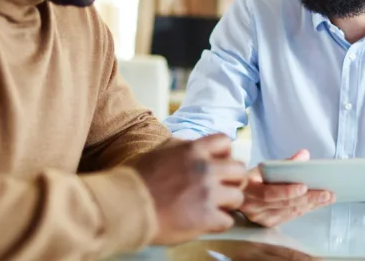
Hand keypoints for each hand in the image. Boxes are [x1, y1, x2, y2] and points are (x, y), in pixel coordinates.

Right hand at [132, 134, 247, 244]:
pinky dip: (219, 223)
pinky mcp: (206, 217)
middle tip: (222, 189)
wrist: (125, 205)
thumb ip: (181, 149)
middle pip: (239, 170)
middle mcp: (204, 168)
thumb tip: (193, 148)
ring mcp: (208, 193)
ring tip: (214, 207)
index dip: (225, 154)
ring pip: (238, 196)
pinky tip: (206, 222)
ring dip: (227, 203)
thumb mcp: (160, 151)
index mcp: (193, 150)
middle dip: (233, 180)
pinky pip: (228, 221)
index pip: (225, 142)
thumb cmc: (135, 179)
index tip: (219, 165)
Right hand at [239, 149, 334, 226]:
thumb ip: (285, 162)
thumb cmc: (253, 177)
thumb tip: (304, 155)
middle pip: (283, 204)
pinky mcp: (267, 223)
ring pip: (289, 211)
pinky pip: (289, 216)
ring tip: (327, 198)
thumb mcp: (264, 167)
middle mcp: (252, 206)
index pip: (268, 193)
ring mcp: (260, 217)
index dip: (286, 191)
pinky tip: (316, 204)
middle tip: (326, 193)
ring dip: (311, 205)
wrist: (239, 193)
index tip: (304, 186)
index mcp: (248, 188)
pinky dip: (304, 209)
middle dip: (308, 198)